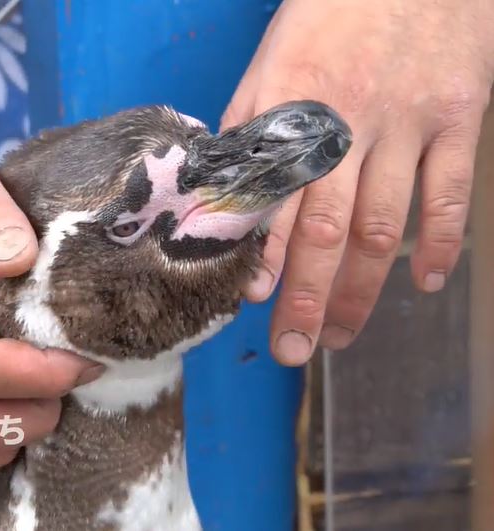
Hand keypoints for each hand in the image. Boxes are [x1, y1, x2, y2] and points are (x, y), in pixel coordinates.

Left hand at [223, 0, 493, 364]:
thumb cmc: (330, 14)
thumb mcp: (271, 63)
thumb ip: (250, 129)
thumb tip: (225, 194)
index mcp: (290, 111)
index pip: (272, 199)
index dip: (263, 256)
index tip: (254, 301)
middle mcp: (345, 125)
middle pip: (324, 229)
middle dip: (307, 296)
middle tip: (295, 348)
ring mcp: (406, 124)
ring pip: (383, 225)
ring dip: (361, 287)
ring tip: (342, 333)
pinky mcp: (458, 118)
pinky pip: (450, 194)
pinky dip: (442, 244)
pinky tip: (424, 285)